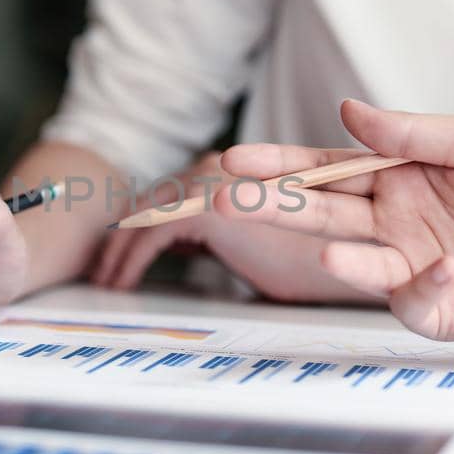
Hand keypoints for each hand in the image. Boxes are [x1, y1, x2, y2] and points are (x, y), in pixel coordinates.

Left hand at [91, 152, 381, 302]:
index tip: (119, 260)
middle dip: (122, 240)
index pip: (169, 199)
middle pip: (151, 204)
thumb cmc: (312, 265)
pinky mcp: (204, 208)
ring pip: (144, 219)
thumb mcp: (255, 250)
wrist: (349, 263)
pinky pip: (149, 238)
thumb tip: (186, 254)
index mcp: (231, 174)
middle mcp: (218, 169)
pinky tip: (119, 284)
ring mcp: (210, 183)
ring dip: (120, 253)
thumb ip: (223, 241)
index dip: (138, 230)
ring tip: (107, 283)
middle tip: (104, 272)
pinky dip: (129, 262)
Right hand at [216, 100, 453, 339]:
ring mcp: (411, 269)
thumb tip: (349, 112)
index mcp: (400, 178)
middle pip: (321, 216)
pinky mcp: (437, 312)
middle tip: (228, 203)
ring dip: (336, 258)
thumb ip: (413, 133)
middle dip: (274, 209)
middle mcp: (395, 224)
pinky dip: (421, 286)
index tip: (234, 163)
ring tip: (326, 254)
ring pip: (354, 263)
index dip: (279, 167)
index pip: (325, 171)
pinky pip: (409, 302)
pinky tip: (450, 266)